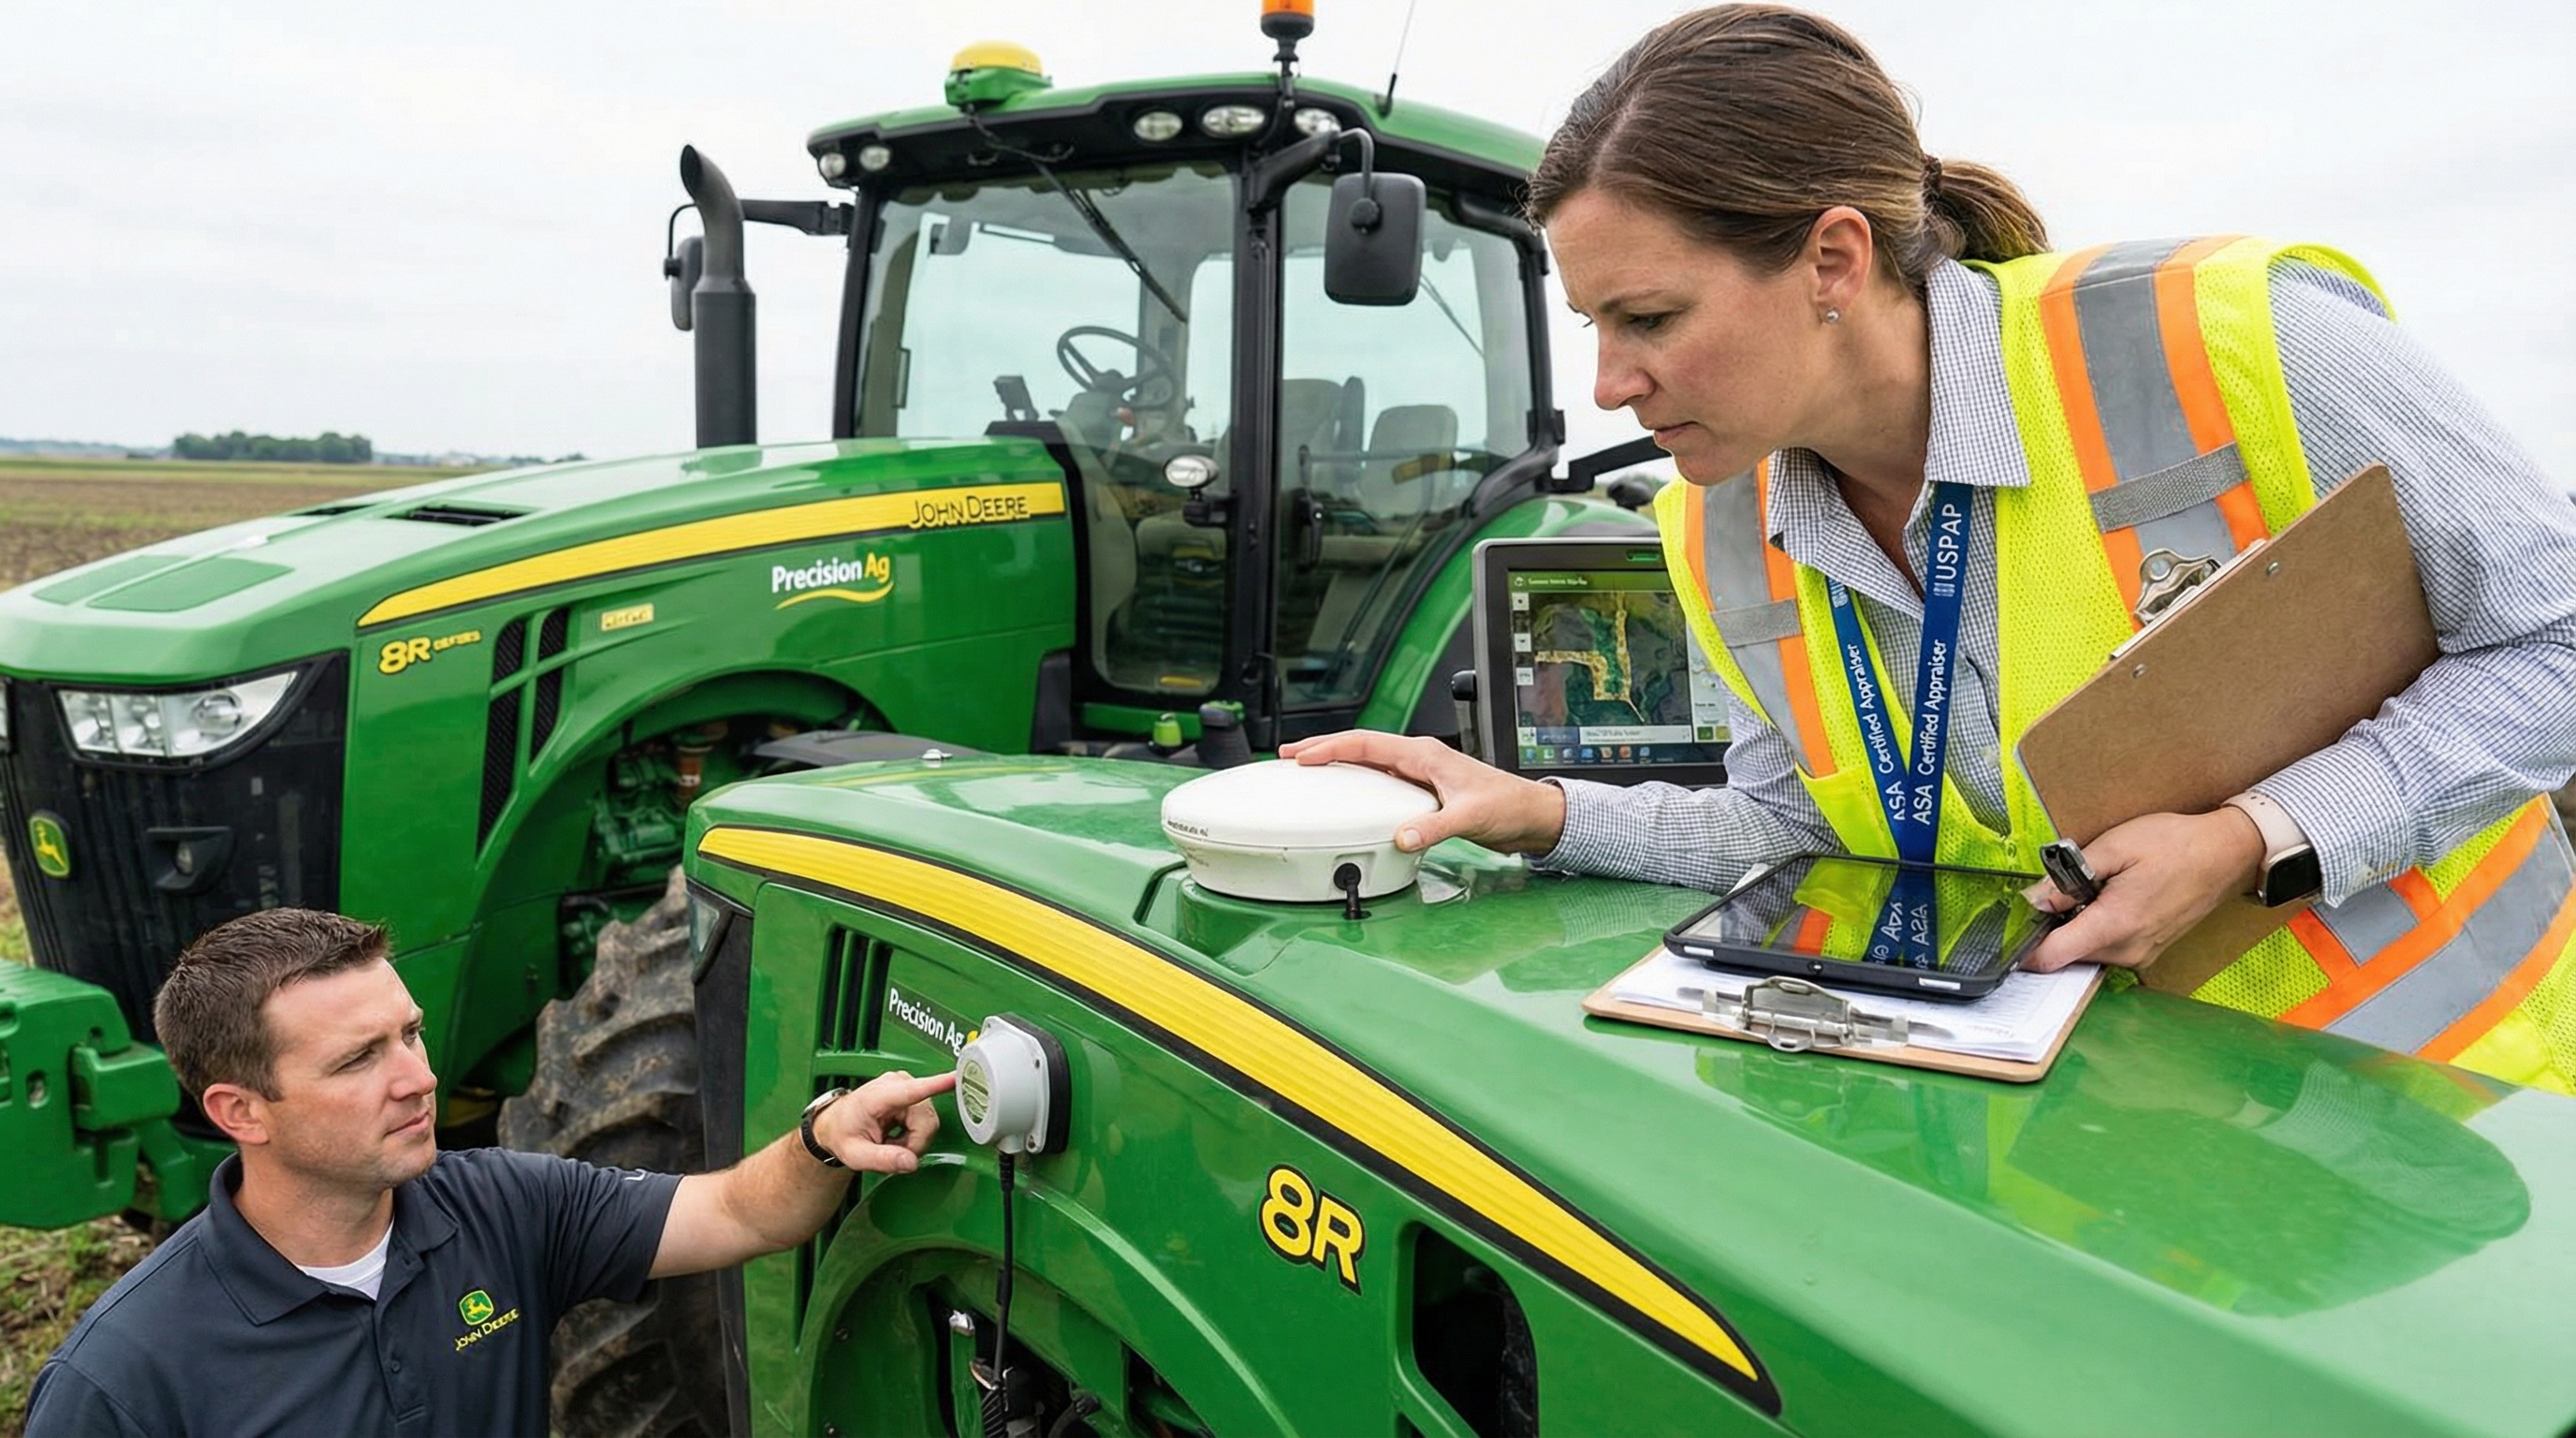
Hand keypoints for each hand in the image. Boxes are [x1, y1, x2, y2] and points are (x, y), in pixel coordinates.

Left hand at [816, 1070, 954, 1174]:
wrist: (837, 1123)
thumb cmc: (843, 1133)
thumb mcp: (855, 1155)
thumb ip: (883, 1160)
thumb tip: (911, 1162)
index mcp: (877, 1097)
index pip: (912, 1091)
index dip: (936, 1085)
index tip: (954, 1078)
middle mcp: (897, 1084)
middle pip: (926, 1121)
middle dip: (914, 1144)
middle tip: (893, 1152)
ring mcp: (907, 1086)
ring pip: (930, 1122)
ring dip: (914, 1140)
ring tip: (892, 1142)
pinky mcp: (915, 1091)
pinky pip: (928, 1120)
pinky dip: (915, 1134)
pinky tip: (898, 1135)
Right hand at [1277, 731, 1566, 854]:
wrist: (1530, 815)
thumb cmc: (1507, 805)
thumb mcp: (1469, 817)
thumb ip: (1434, 827)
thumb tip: (1402, 837)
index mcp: (1424, 754)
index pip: (1367, 744)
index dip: (1331, 748)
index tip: (1303, 756)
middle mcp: (1419, 758)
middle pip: (1360, 746)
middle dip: (1323, 748)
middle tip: (1289, 756)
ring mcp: (1420, 773)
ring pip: (1369, 761)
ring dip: (1338, 763)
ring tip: (1309, 769)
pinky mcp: (1424, 790)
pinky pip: (1381, 780)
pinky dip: (1357, 781)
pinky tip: (1347, 793)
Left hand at [2022, 809, 2265, 971]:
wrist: (2225, 853)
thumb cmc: (2173, 845)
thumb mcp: (2112, 848)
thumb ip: (2066, 879)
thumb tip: (2031, 902)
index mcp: (2114, 926)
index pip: (2050, 959)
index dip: (2024, 946)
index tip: (2011, 929)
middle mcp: (2127, 951)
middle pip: (2064, 956)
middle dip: (2053, 927)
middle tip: (2062, 891)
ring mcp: (2140, 956)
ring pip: (2085, 953)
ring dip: (2077, 927)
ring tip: (2094, 891)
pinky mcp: (2148, 952)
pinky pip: (2107, 949)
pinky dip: (2097, 929)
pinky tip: (2110, 900)